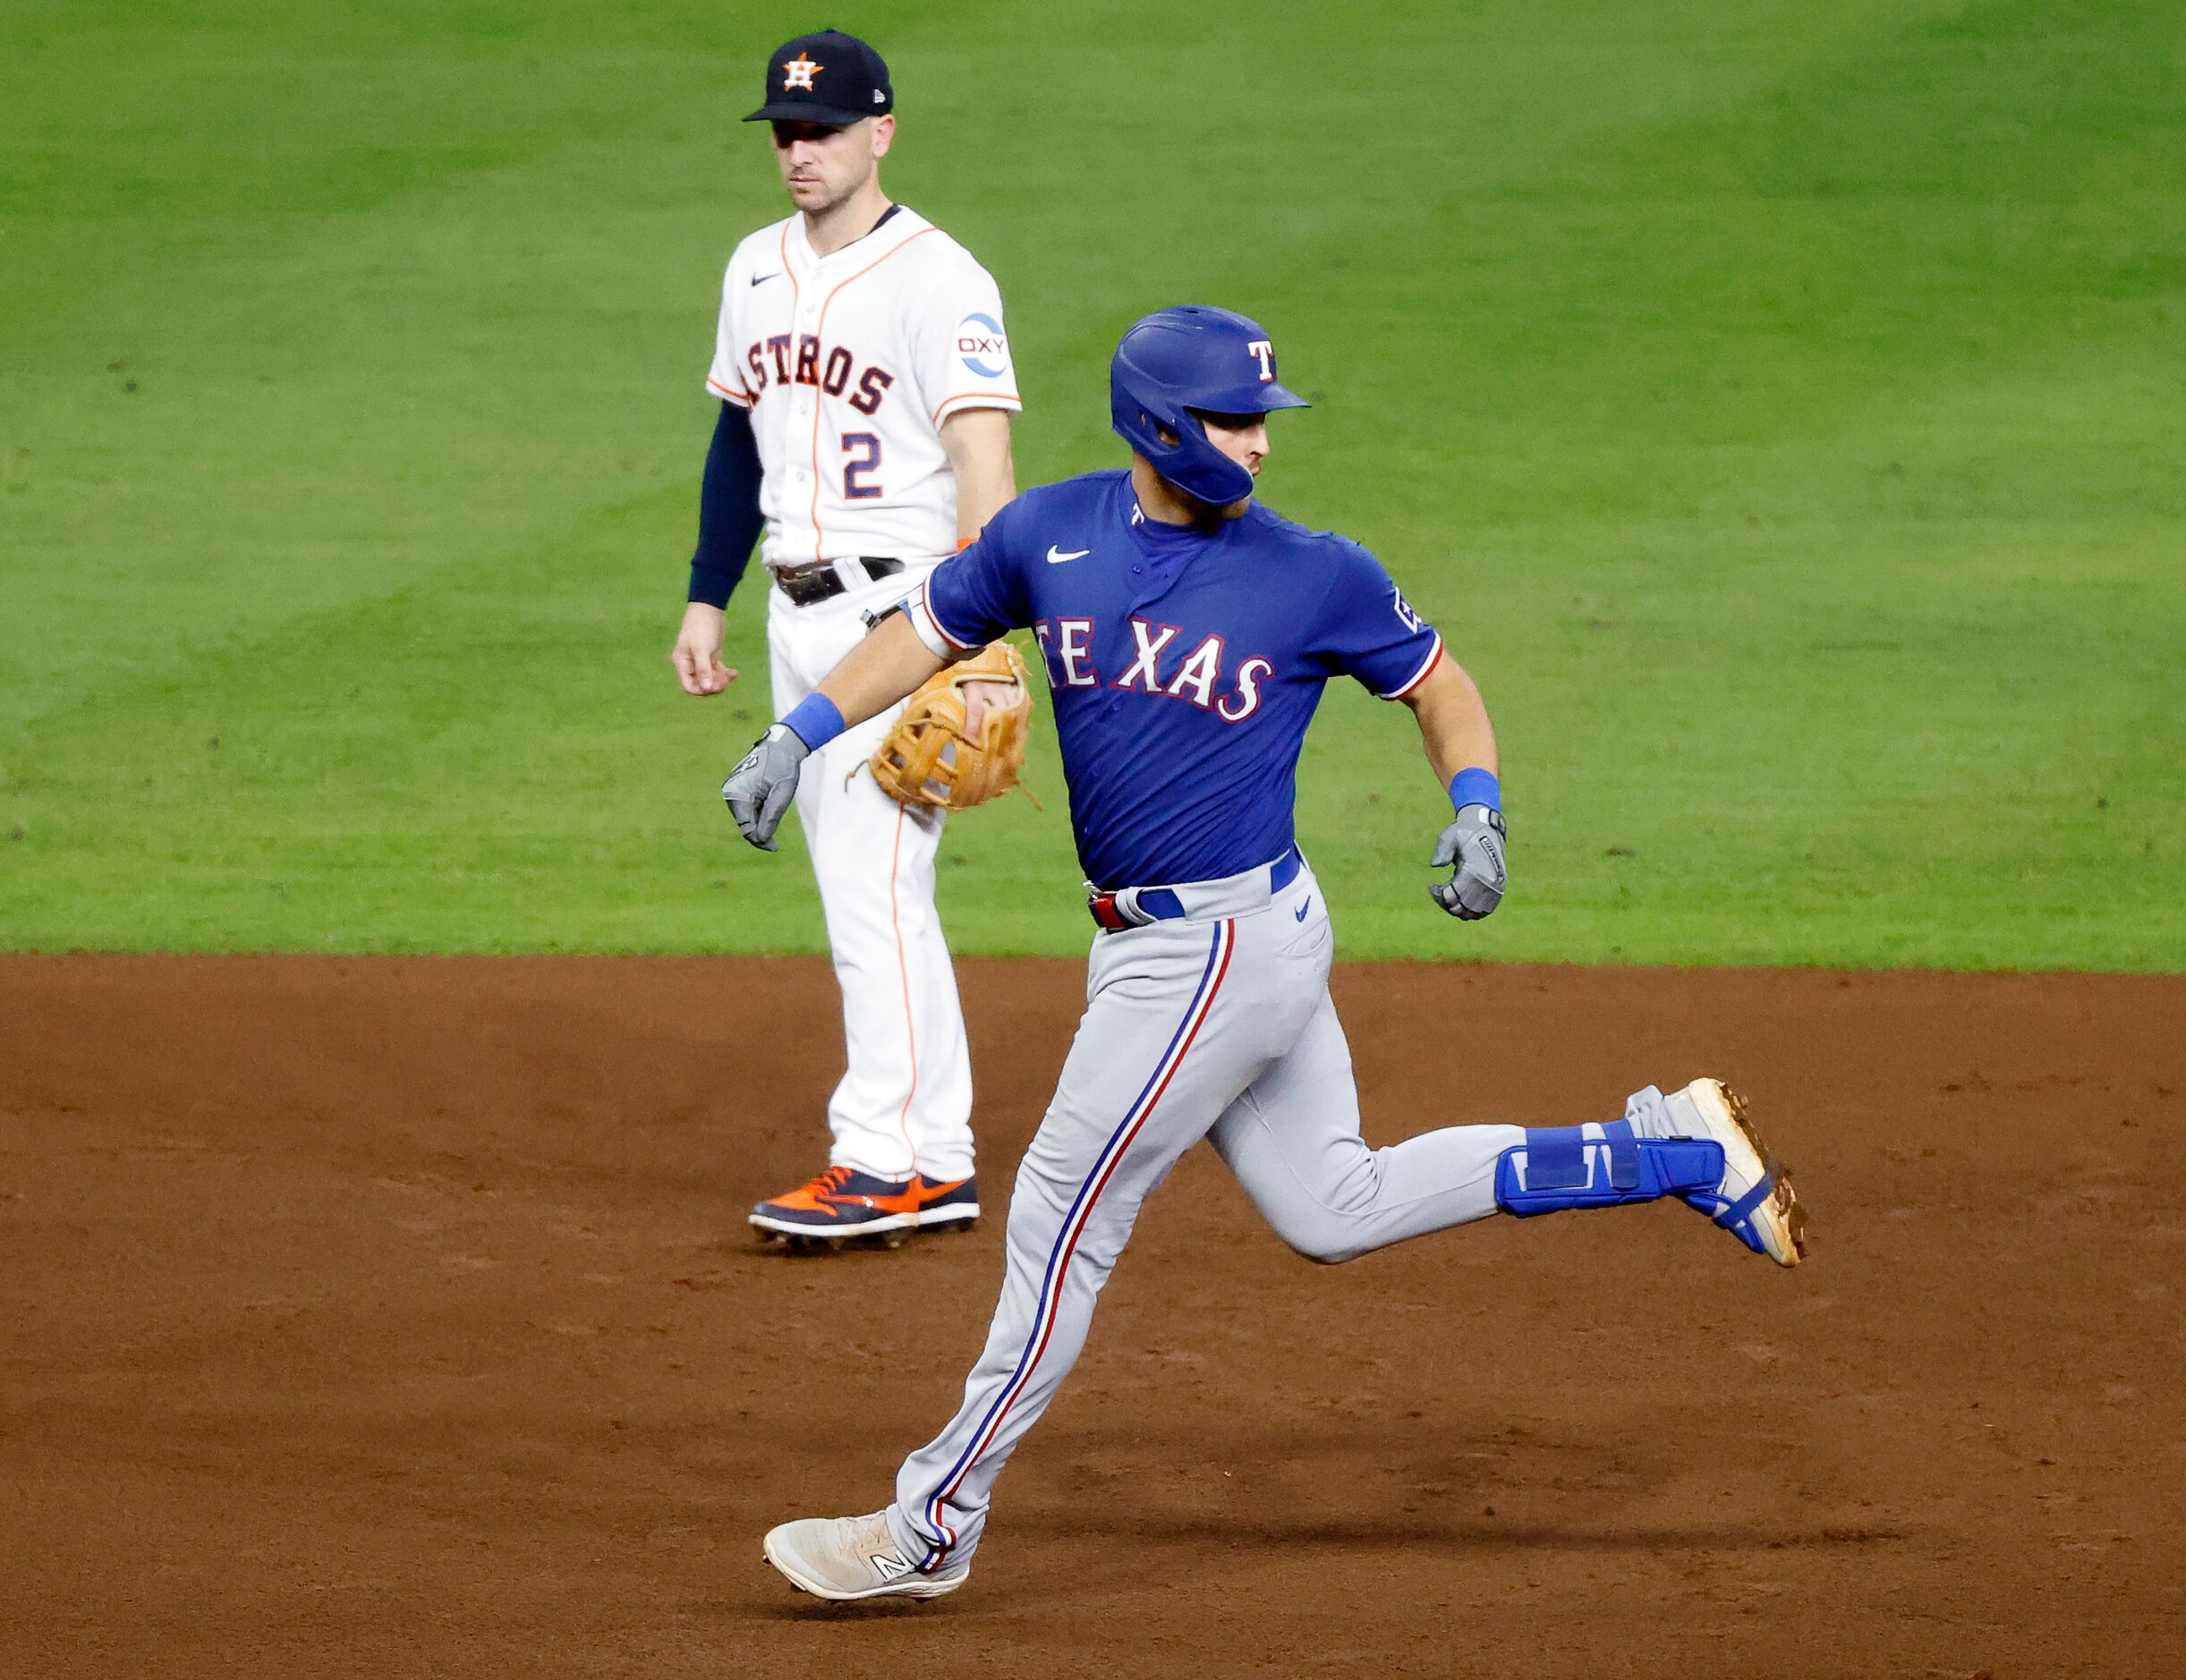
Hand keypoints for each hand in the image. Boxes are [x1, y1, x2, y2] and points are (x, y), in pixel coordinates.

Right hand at [672, 602, 737, 695]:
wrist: (710, 608)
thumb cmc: (701, 627)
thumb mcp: (702, 649)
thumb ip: (703, 669)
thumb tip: (706, 688)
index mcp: (682, 663)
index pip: (689, 686)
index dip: (702, 690)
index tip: (716, 686)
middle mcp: (690, 664)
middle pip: (701, 685)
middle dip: (714, 685)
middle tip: (727, 679)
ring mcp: (701, 661)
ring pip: (710, 679)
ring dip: (721, 680)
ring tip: (732, 674)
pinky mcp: (711, 657)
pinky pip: (717, 672)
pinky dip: (725, 674)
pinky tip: (734, 672)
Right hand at [721, 724, 809, 850]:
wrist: (782, 745)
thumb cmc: (783, 767)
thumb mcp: (781, 795)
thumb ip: (771, 818)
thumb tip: (762, 839)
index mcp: (737, 793)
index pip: (746, 827)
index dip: (759, 840)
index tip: (775, 847)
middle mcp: (730, 791)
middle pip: (744, 824)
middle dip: (760, 832)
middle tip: (777, 843)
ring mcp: (732, 789)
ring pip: (746, 817)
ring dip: (760, 822)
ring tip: (776, 809)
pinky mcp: (738, 788)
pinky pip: (747, 808)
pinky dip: (759, 813)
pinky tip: (770, 805)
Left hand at [1430, 805, 1506, 919]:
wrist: (1487, 828)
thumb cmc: (1465, 832)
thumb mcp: (1450, 836)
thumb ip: (1442, 849)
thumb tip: (1435, 865)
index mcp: (1475, 869)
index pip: (1454, 896)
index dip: (1439, 895)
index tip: (1432, 887)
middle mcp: (1488, 881)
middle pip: (1462, 908)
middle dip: (1447, 903)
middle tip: (1439, 892)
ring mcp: (1496, 887)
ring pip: (1474, 913)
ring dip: (1459, 909)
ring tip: (1450, 897)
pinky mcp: (1499, 889)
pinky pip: (1485, 910)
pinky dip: (1472, 911)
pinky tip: (1461, 901)